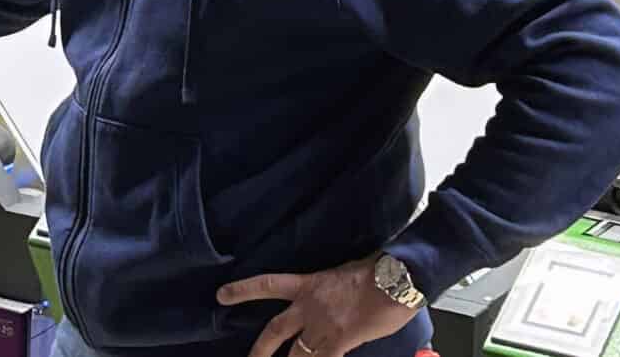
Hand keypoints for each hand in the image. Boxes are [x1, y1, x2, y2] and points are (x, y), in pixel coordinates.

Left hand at [219, 255, 417, 356]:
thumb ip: (328, 291)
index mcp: (308, 284)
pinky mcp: (340, 341)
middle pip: (274, 331)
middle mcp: (309, 306)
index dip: (242, 291)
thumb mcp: (342, 274)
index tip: (221, 296)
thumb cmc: (377, 272)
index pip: (267, 285)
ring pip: (297, 355)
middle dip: (260, 351)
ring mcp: (323, 326)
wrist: (398, 279)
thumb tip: (328, 304)